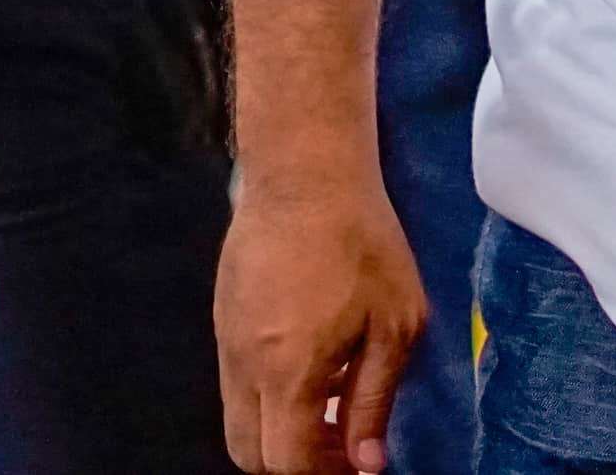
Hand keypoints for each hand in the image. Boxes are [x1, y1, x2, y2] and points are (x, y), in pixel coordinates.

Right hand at [218, 172, 427, 472]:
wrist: (305, 172)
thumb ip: (373, 400)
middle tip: (340, 439)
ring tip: (331, 390)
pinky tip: (311, 354)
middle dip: (293, 462)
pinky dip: (267, 392)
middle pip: (248, 454)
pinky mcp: (222, 317)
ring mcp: (226, 340)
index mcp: (288, 370)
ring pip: (238, 417)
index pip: (285, 463)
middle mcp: (244, 364)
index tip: (356, 461)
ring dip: (280, 426)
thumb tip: (367, 463)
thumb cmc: (362, 242)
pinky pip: (235, 380)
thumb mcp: (394, 323)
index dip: (322, 474)